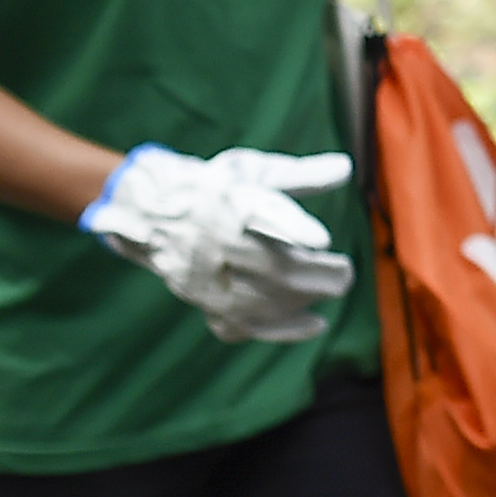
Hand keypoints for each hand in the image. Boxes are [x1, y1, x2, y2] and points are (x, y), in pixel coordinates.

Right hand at [80, 146, 358, 343]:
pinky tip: (315, 324)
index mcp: (230, 202)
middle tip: (344, 271)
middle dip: (318, 275)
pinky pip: (243, 325)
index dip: (293, 229)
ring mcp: (206, 277)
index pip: (262, 216)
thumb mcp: (252, 170)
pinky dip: (282, 329)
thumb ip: (300, 175)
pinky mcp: (202, 300)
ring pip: (262, 301)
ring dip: (304, 300)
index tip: (322, 239)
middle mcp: (217, 241)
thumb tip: (346, 167)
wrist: (150, 213)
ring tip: (330, 289)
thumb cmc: (215, 187)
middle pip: (273, 268)